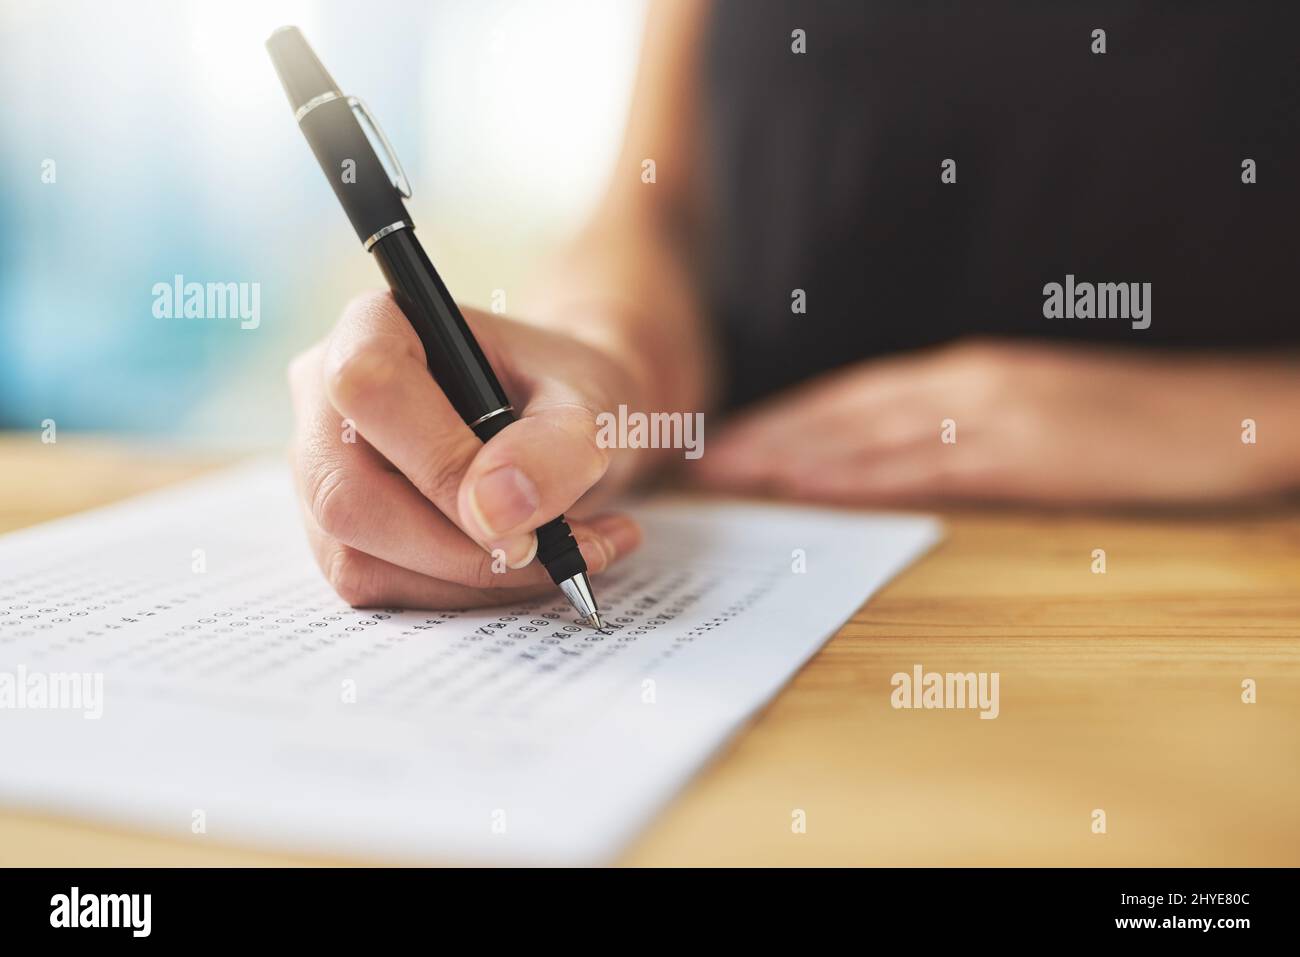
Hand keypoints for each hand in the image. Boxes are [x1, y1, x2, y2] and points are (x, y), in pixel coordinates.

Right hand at [288, 292, 642, 608]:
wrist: (567, 424)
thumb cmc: (569, 395)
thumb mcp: (592, 404)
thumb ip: (558, 446)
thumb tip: (494, 512)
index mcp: (376, 325)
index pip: (370, 388)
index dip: (440, 464)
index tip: (522, 515)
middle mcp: (325, 396)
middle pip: (347, 496)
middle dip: (460, 549)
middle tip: (553, 553)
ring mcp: (320, 469)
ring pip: (357, 558)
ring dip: (471, 580)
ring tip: (565, 555)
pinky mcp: (335, 531)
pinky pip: (376, 587)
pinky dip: (462, 594)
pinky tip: (529, 568)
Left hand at [695, 340, 1295, 505]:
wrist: (1226, 414)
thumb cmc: (1131, 422)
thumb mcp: (1034, 418)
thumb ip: (963, 432)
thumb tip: (895, 462)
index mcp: (967, 374)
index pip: (854, 394)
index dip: (787, 416)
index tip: (732, 436)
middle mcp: (965, 383)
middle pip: (842, 408)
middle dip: (766, 432)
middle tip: (699, 456)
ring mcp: (991, 413)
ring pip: (866, 431)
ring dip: (790, 450)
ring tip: (727, 471)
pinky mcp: (1022, 451)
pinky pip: (922, 465)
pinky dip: (857, 472)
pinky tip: (809, 483)